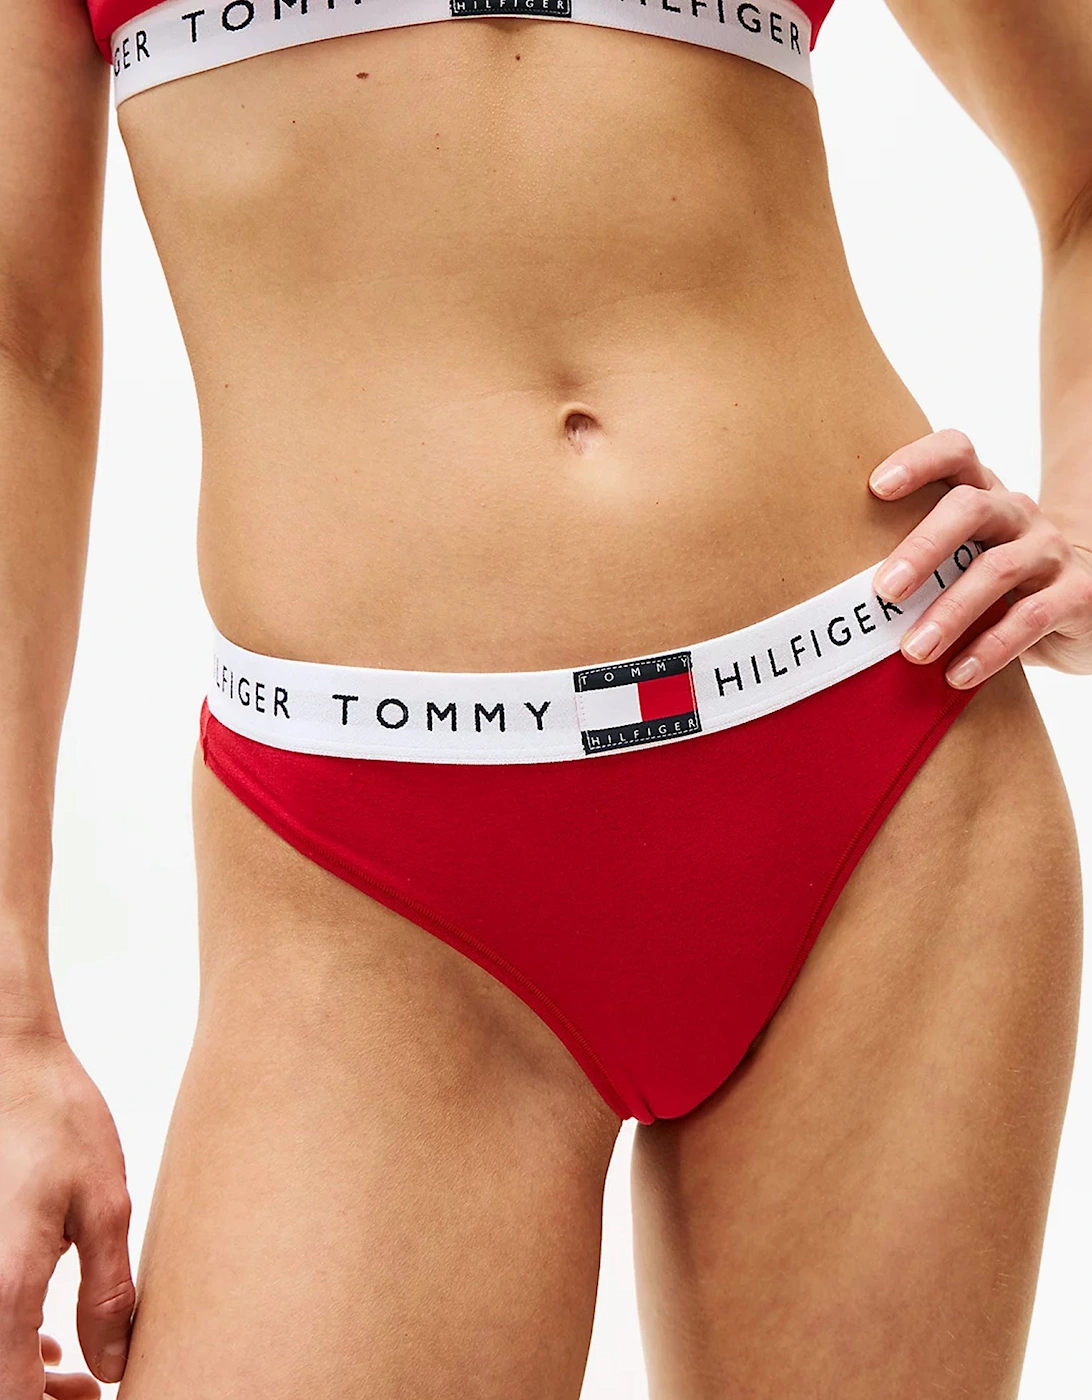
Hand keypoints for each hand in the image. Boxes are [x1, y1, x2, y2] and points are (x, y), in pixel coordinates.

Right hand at [0, 1034, 134, 1399]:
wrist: (10, 1064)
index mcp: (5, 1286)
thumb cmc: (57, 1122)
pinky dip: (10, 1348)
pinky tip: (47, 1346)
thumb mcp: (104, 1204)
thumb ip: (107, 1294)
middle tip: (91, 1396)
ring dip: (24, 1383)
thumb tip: (113, 1368)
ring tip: (77, 1381)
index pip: (13, 1397)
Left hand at [867, 428, 1091, 684]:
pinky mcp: (1076, 594)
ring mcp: (1049, 551)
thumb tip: (830, 602)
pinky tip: (957, 675)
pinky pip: (1029, 618)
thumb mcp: (959, 561)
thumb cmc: (995, 585)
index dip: (918, 461)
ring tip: (913, 651)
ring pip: (997, 569)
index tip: (875, 487)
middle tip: (883, 591)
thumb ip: (915, 562)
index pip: (956, 452)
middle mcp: (1017, 512)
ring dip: (949, 612)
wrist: (1081, 609)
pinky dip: (989, 649)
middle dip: (923, 547)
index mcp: (982, 494)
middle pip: (970, 507)